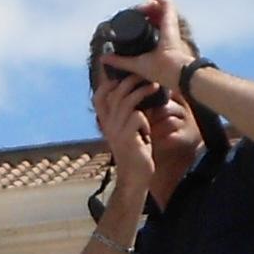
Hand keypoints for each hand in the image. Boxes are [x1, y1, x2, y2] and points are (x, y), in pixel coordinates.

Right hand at [93, 70, 162, 212]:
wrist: (135, 178)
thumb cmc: (135, 152)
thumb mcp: (128, 131)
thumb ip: (128, 114)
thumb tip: (136, 94)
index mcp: (106, 122)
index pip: (99, 97)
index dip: (108, 83)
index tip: (121, 76)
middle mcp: (108, 125)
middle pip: (115, 94)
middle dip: (132, 81)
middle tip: (147, 78)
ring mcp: (116, 132)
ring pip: (127, 102)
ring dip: (143, 92)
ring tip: (155, 88)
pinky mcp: (127, 139)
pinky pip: (137, 117)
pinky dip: (146, 119)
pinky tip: (148, 130)